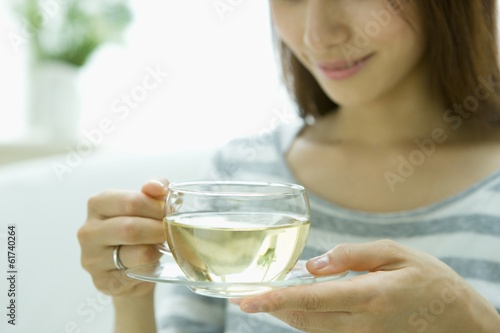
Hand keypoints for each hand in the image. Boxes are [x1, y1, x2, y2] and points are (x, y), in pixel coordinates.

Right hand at [77, 178, 167, 297]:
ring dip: (157, 250)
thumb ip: (154, 189)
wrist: (131, 263)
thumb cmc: (139, 227)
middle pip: (131, 228)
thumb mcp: (146, 203)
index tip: (169, 213)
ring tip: (160, 248)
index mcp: (98, 204)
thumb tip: (157, 187)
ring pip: (137, 254)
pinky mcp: (102, 282)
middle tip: (172, 232)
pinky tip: (152, 265)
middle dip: (158, 230)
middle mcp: (88, 231)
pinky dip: (151, 269)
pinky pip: (136, 275)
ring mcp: (91, 259)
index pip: (131, 202)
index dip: (156, 208)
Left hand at [233, 240, 499, 332]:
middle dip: (271, 309)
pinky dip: (304, 321)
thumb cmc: (428, 279)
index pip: (312, 299)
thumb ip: (352, 256)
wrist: (457, 319)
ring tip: (264, 299)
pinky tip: (295, 308)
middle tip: (246, 297)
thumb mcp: (395, 253)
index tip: (248, 299)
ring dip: (284, 315)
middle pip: (304, 320)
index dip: (276, 299)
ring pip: (311, 330)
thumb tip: (312, 265)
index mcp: (370, 296)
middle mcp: (362, 324)